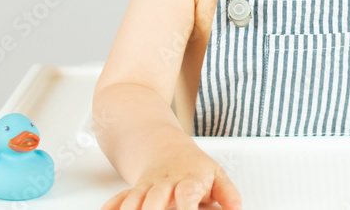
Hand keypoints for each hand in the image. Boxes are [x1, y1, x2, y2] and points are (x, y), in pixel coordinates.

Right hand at [101, 146, 241, 209]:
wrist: (164, 146)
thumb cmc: (192, 167)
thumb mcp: (216, 175)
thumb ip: (227, 193)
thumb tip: (237, 208)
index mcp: (187, 180)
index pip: (186, 194)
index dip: (185, 208)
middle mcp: (164, 184)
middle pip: (154, 200)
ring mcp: (146, 188)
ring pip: (133, 201)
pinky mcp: (132, 192)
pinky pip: (116, 200)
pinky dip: (112, 207)